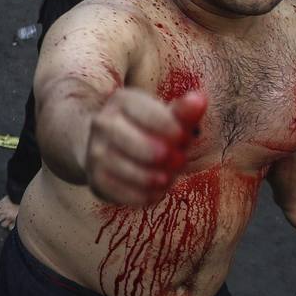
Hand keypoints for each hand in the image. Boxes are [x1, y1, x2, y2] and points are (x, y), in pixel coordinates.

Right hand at [82, 89, 207, 206]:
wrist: (107, 147)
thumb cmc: (148, 130)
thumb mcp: (166, 117)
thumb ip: (184, 112)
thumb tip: (200, 100)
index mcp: (121, 101)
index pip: (148, 113)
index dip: (171, 129)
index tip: (185, 138)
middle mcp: (102, 123)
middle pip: (133, 142)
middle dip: (162, 155)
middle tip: (179, 161)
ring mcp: (95, 151)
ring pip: (127, 170)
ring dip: (155, 178)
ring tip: (168, 177)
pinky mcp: (95, 178)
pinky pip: (122, 192)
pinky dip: (143, 195)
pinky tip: (156, 191)